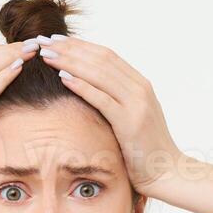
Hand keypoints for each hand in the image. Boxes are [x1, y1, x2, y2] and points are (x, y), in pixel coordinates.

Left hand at [36, 37, 183, 195]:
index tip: (57, 40)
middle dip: (71, 49)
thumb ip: (118, 101)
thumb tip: (92, 91)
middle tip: (45, 42)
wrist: (168, 172)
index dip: (80, 46)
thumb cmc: (146, 150)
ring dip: (70, 62)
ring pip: (99, 73)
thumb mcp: (133, 118)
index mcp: (140, 85)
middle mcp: (140, 88)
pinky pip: (102, 99)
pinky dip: (82, 85)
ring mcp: (137, 104)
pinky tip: (62, 77)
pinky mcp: (130, 122)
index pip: (107, 56)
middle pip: (101, 59)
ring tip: (47, 55)